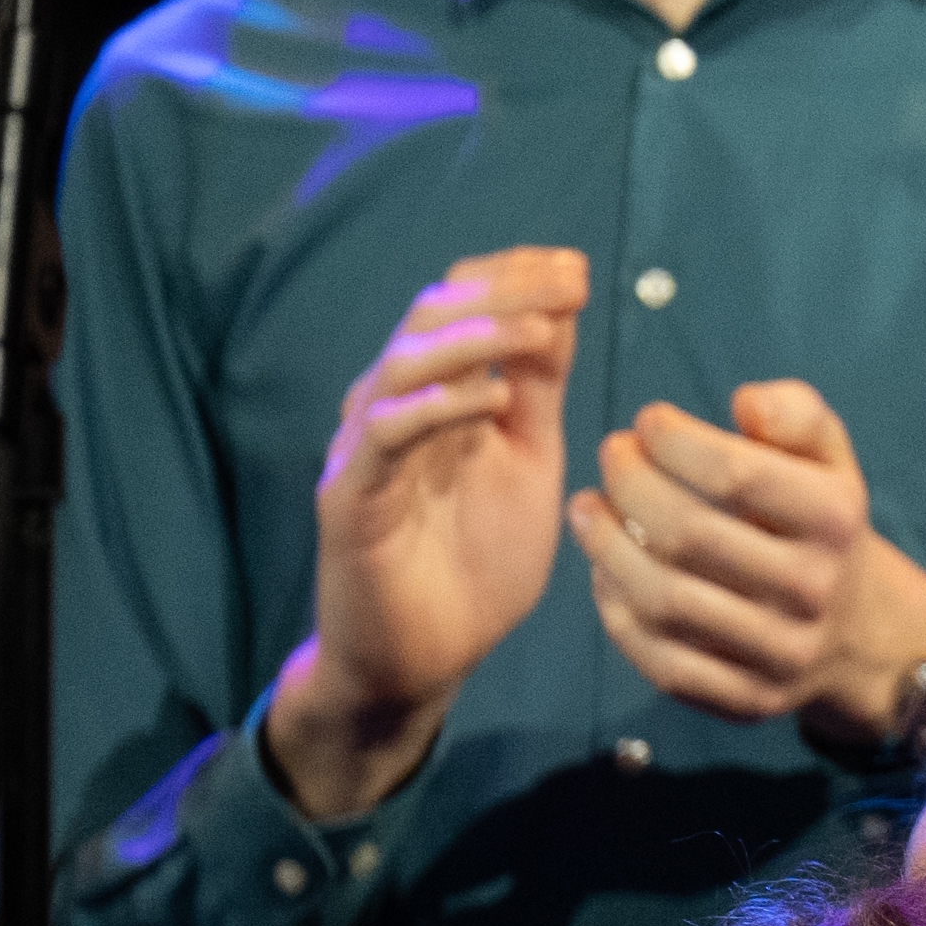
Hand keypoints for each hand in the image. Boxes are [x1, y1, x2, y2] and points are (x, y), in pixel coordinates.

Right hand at [267, 244, 585, 818]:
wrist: (424, 659)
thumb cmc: (475, 564)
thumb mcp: (527, 463)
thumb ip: (536, 394)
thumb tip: (561, 312)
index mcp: (438, 395)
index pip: (460, 307)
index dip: (512, 277)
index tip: (576, 266)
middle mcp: (393, 408)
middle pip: (431, 318)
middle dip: (502, 292)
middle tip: (565, 281)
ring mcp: (365, 449)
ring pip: (404, 365)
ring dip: (474, 339)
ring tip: (538, 330)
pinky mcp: (349, 498)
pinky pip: (383, 435)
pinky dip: (437, 408)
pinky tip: (489, 400)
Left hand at [570, 373, 925, 746]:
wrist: (858, 630)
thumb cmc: (815, 521)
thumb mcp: (827, 457)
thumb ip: (794, 413)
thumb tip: (745, 403)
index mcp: (836, 519)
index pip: (735, 474)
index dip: (672, 441)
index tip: (646, 421)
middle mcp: (815, 589)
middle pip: (689, 535)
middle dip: (629, 486)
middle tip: (609, 457)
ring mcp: (783, 652)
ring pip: (665, 601)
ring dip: (607, 549)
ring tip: (587, 509)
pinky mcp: (750, 699)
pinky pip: (662, 661)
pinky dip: (618, 614)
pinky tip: (604, 572)